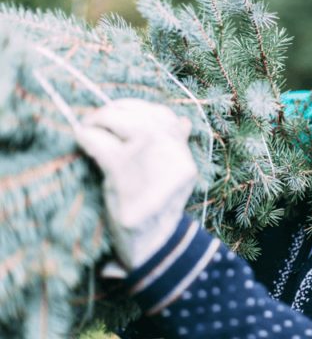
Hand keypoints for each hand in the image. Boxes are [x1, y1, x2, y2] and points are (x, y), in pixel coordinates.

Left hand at [75, 98, 197, 270]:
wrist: (152, 249)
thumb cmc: (157, 212)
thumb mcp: (175, 181)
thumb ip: (177, 150)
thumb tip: (182, 122)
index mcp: (184, 159)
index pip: (166, 117)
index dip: (141, 109)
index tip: (123, 113)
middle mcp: (172, 158)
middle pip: (144, 115)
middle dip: (118, 109)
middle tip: (98, 117)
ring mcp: (149, 166)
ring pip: (124, 122)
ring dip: (102, 118)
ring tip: (89, 125)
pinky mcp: (124, 176)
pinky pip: (102, 143)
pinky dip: (88, 136)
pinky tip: (81, 138)